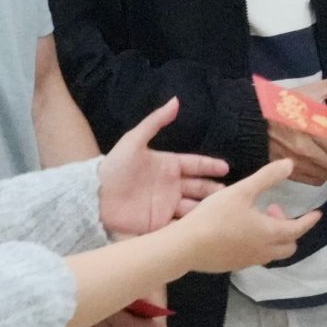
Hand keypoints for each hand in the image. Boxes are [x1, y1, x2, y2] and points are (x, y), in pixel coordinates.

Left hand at [98, 98, 230, 236]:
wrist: (95, 196)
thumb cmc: (115, 166)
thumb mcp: (134, 140)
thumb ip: (155, 121)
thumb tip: (175, 100)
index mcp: (168, 165)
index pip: (195, 164)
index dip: (210, 165)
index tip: (226, 168)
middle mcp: (171, 186)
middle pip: (199, 187)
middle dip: (214, 190)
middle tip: (230, 194)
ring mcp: (166, 205)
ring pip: (193, 207)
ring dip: (207, 209)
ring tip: (222, 211)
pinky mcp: (159, 224)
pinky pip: (180, 225)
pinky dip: (192, 225)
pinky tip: (205, 227)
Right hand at [179, 159, 322, 272]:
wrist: (187, 246)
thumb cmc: (216, 216)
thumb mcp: (242, 191)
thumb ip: (267, 177)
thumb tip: (290, 164)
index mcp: (270, 233)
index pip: (297, 229)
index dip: (309, 220)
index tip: (317, 214)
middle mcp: (263, 251)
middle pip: (288, 246)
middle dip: (288, 228)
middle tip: (272, 209)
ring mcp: (248, 261)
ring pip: (271, 252)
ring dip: (272, 236)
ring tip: (255, 217)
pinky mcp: (233, 266)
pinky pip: (255, 256)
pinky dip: (257, 243)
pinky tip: (240, 231)